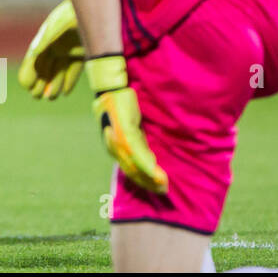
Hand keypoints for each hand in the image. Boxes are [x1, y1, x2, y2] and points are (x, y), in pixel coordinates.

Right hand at [18, 0, 84, 98]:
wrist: (95, 8)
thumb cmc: (72, 14)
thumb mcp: (56, 28)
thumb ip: (44, 41)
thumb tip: (32, 55)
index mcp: (46, 38)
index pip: (35, 59)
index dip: (30, 72)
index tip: (26, 85)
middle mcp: (56, 45)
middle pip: (45, 67)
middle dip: (40, 81)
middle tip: (36, 96)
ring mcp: (69, 49)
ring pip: (59, 70)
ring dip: (54, 84)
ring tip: (50, 97)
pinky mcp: (83, 53)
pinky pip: (74, 70)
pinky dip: (69, 81)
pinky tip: (65, 92)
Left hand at [86, 54, 167, 193]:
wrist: (112, 85)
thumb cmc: (122, 104)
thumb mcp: (131, 125)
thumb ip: (138, 140)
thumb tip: (152, 157)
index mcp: (114, 144)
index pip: (129, 168)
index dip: (142, 181)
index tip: (158, 189)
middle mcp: (113, 144)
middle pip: (131, 170)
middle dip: (148, 183)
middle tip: (164, 191)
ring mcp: (117, 138)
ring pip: (133, 164)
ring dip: (149, 177)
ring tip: (164, 185)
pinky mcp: (123, 130)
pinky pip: (135, 151)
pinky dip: (146, 164)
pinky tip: (157, 173)